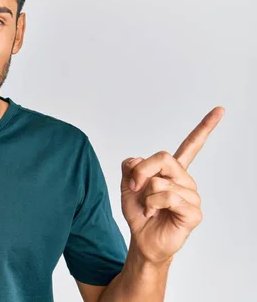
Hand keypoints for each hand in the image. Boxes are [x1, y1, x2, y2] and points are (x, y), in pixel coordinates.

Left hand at [120, 106, 224, 264]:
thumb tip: (139, 161)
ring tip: (150, 208)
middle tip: (135, 187)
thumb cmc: (139, 212)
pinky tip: (156, 215)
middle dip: (140, 172)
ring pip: (160, 181)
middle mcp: (186, 180)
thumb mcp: (127, 183)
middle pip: (163, 157)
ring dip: (145, 196)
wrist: (141, 238)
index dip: (205, 127)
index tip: (220, 109)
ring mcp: (192, 195)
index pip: (192, 145)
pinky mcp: (193, 212)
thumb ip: (131, 166)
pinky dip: (152, 206)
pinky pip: (167, 197)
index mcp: (173, 171)